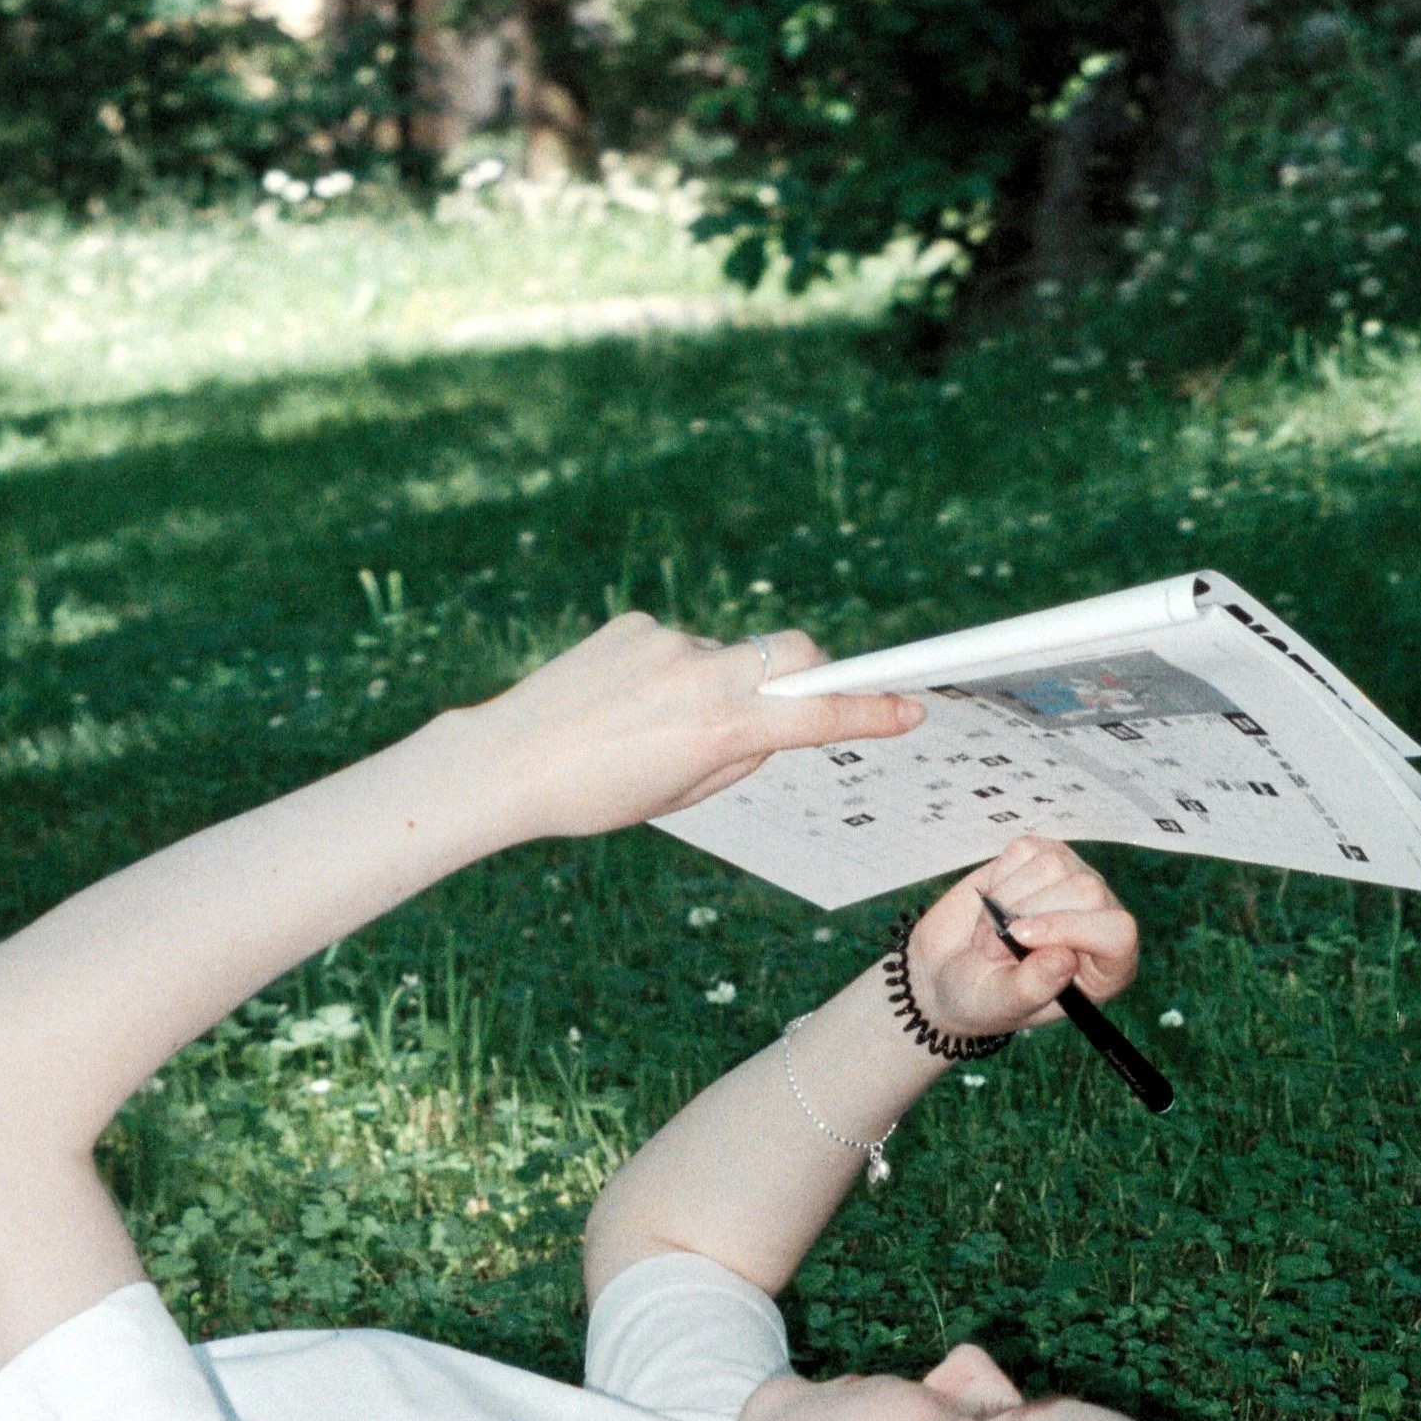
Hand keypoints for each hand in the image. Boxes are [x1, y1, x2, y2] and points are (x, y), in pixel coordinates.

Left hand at [477, 613, 923, 842]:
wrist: (508, 761)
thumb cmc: (597, 795)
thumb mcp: (685, 794)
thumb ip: (741, 753)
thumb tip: (773, 721)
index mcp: (721, 729)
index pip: (818, 717)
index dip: (871, 712)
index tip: (911, 706)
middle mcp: (703, 676)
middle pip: (796, 655)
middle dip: (809, 676)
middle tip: (786, 708)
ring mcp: (669, 643)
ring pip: (728, 657)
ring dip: (714, 684)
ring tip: (651, 724)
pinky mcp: (636, 624)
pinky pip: (679, 646)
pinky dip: (669, 672)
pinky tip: (623, 702)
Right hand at [905, 836, 1139, 1038]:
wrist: (947, 971)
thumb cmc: (982, 997)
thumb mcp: (1002, 1003)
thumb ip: (1034, 987)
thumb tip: (1065, 957)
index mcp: (1106, 966)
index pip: (1117, 931)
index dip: (1073, 928)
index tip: (1021, 938)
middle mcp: (1099, 918)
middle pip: (1085, 890)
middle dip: (1027, 915)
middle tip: (991, 950)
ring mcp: (1073, 882)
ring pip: (1052, 865)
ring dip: (1006, 902)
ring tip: (989, 936)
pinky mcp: (1043, 857)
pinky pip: (1025, 850)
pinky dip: (998, 880)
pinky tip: (991, 909)